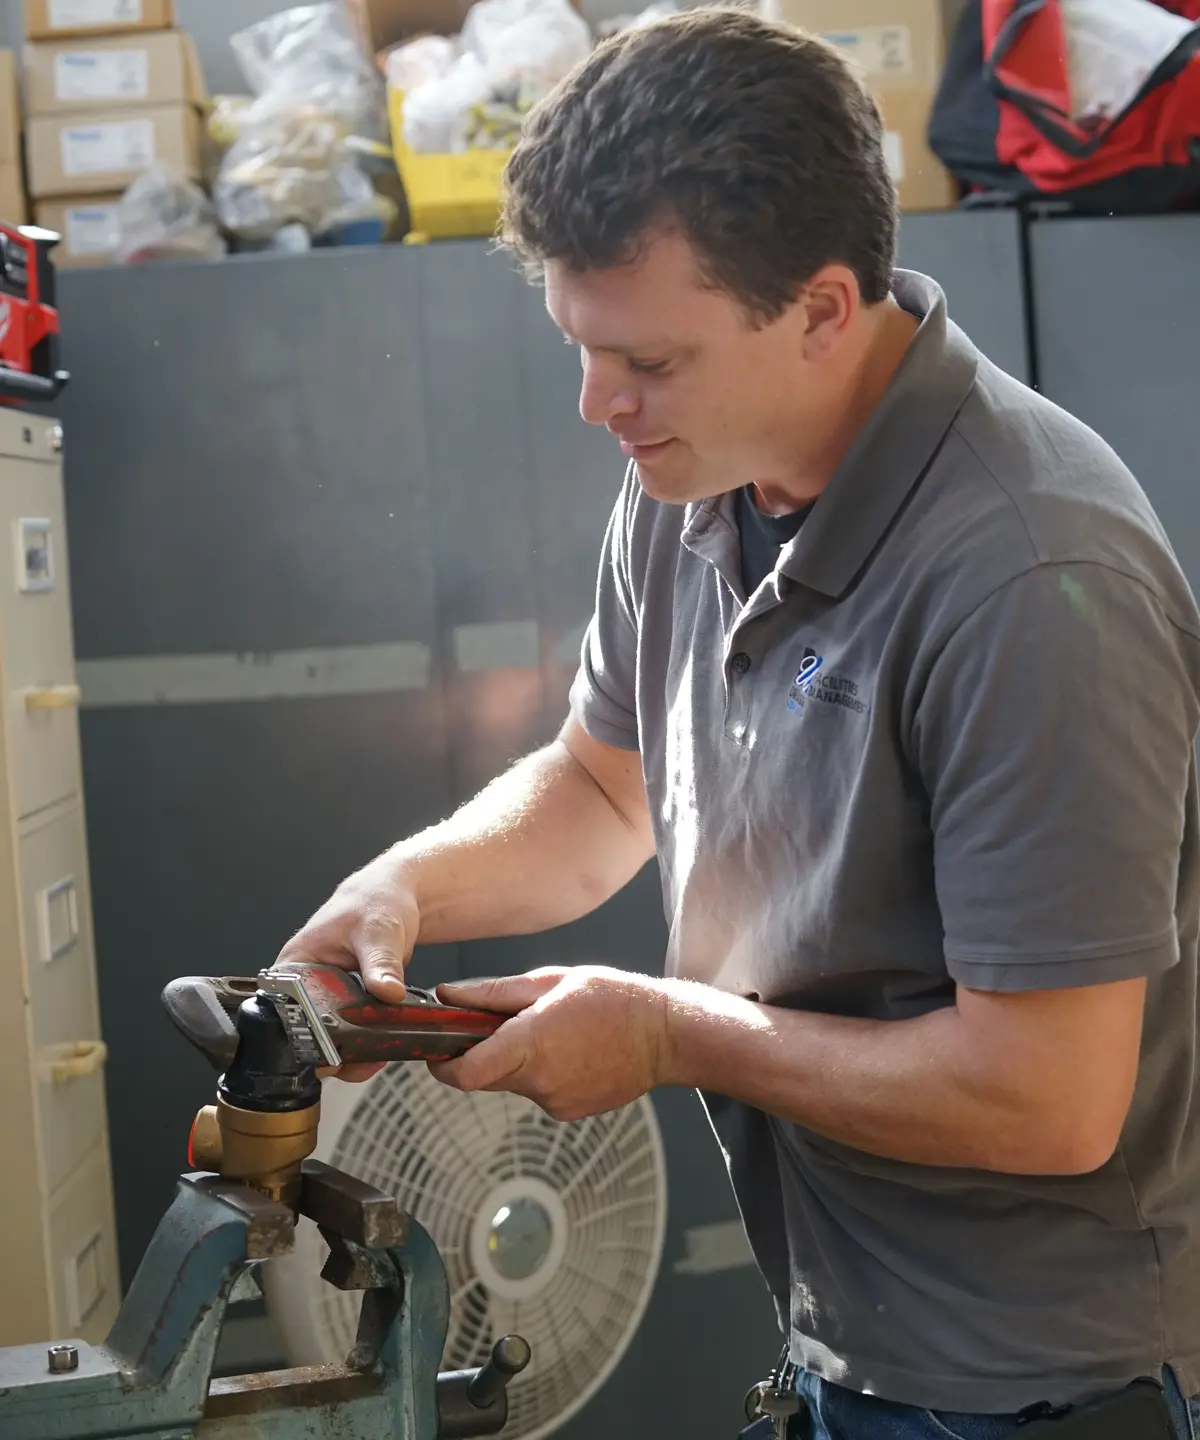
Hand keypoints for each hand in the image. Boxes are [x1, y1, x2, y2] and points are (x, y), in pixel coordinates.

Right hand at [275, 853, 419, 1082]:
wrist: (398, 895)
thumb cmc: (375, 900)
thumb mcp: (378, 930)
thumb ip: (381, 963)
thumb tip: (387, 992)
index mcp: (295, 964)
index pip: (284, 1011)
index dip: (303, 1037)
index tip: (329, 1053)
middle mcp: (305, 984)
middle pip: (307, 1032)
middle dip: (333, 1052)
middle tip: (360, 1062)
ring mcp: (327, 997)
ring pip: (331, 1037)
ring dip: (353, 1051)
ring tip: (375, 1058)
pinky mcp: (349, 1004)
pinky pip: (353, 1031)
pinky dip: (367, 1041)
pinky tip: (384, 1047)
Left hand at [430, 965, 671, 1120]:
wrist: (664, 1035)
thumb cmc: (613, 999)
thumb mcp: (550, 981)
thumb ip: (494, 993)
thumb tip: (447, 996)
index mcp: (530, 1042)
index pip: (465, 1074)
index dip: (442, 1066)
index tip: (438, 1051)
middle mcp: (539, 1080)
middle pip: (483, 1078)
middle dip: (480, 1056)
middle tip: (499, 1027)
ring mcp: (555, 1101)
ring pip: (512, 1084)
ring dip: (516, 1062)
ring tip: (552, 1033)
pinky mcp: (568, 1112)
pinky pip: (538, 1092)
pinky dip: (542, 1074)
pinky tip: (571, 1051)